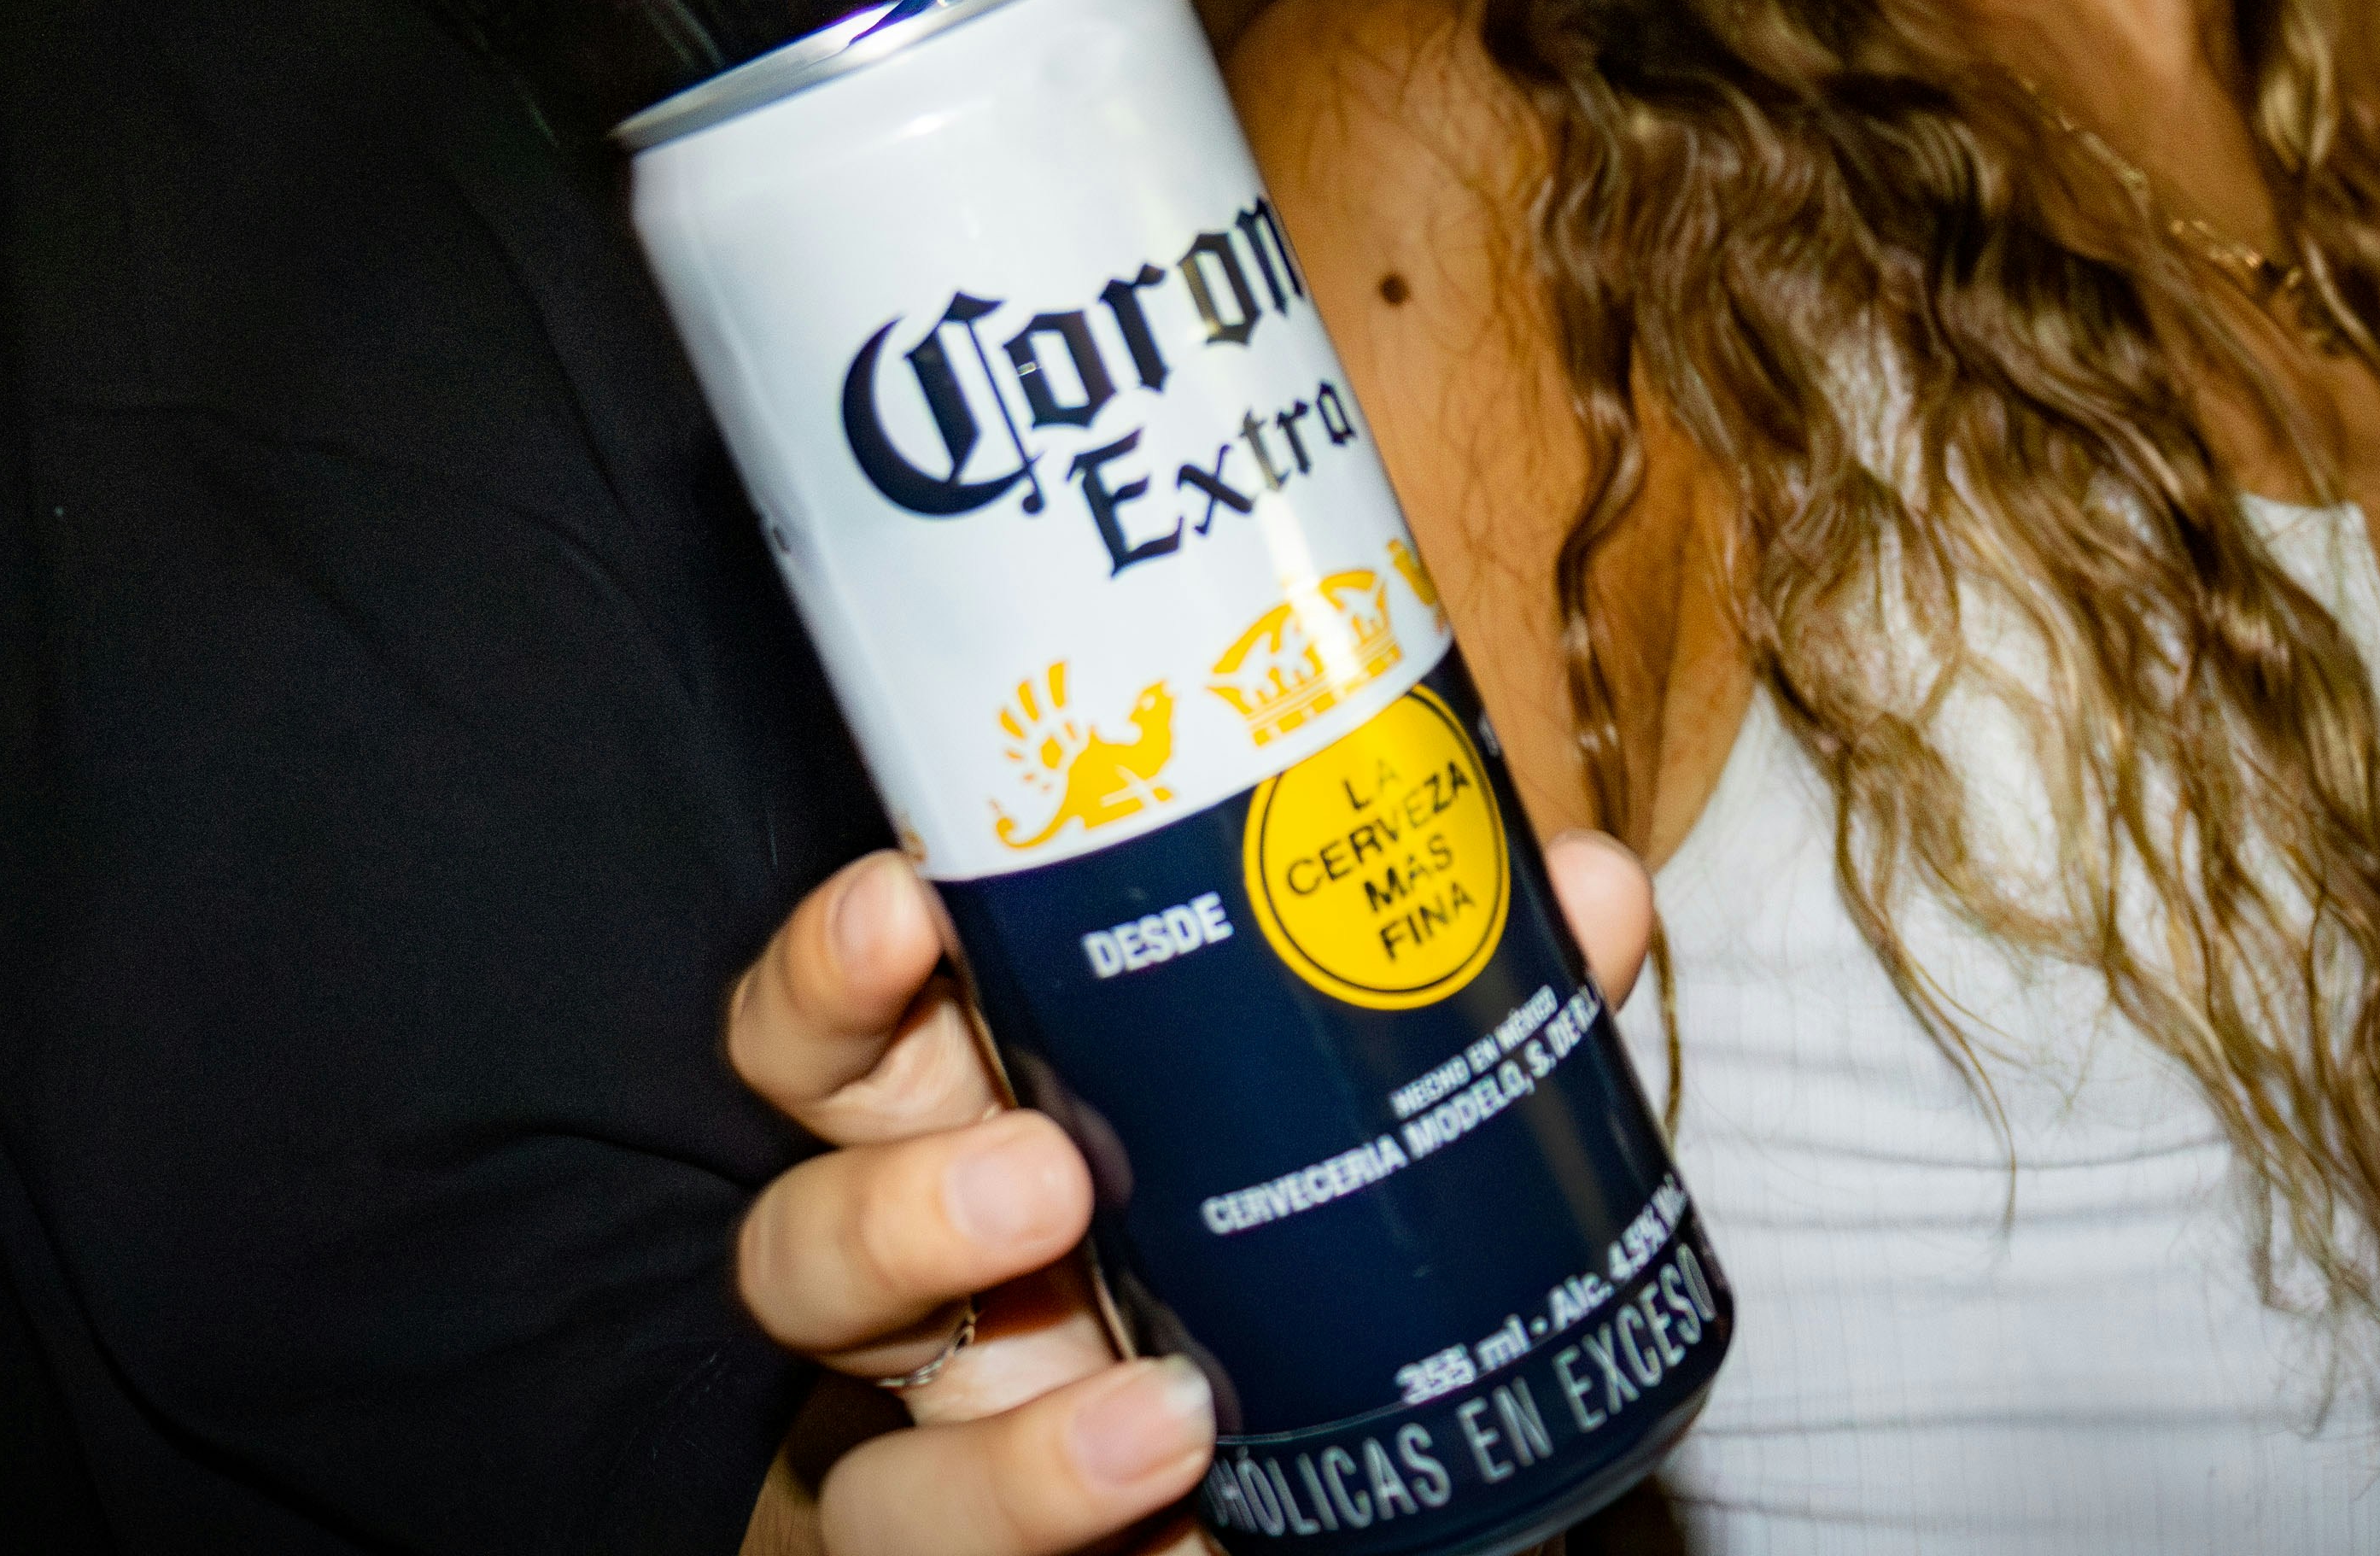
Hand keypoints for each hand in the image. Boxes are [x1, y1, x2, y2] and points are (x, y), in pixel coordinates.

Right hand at [728, 827, 1658, 1555]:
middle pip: (796, 1245)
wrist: (1390, 1486)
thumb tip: (1583, 887)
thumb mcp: (1389, 1125)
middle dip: (893, 1209)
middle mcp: (938, 1286)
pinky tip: (1184, 1511)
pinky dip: (1059, 1524)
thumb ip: (1472, 1004)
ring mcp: (968, 1448)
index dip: (831, 969)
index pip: (832, 1033)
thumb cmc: (1327, 1255)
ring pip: (871, 1479)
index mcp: (987, 1115)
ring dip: (999, 1457)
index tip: (903, 904)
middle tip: (1049, 1177)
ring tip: (1164, 1412)